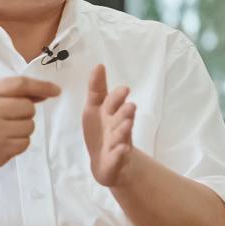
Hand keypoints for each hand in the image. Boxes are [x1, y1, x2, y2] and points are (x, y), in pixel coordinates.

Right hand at [0, 76, 60, 168]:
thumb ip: (14, 93)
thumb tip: (45, 93)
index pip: (21, 84)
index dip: (42, 86)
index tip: (56, 91)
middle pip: (29, 107)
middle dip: (26, 113)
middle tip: (11, 117)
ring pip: (30, 126)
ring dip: (23, 129)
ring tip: (6, 130)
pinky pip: (25, 143)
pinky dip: (19, 143)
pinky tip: (4, 141)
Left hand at [83, 64, 136, 186]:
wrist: (106, 161)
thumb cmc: (100, 129)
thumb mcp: (94, 107)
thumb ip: (96, 87)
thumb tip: (99, 64)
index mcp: (110, 111)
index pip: (113, 100)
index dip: (118, 96)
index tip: (125, 89)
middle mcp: (116, 125)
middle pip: (121, 116)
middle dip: (125, 111)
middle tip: (130, 106)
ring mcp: (117, 142)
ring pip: (121, 135)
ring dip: (124, 129)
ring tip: (126, 125)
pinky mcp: (116, 158)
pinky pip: (118, 156)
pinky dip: (120, 153)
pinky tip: (122, 149)